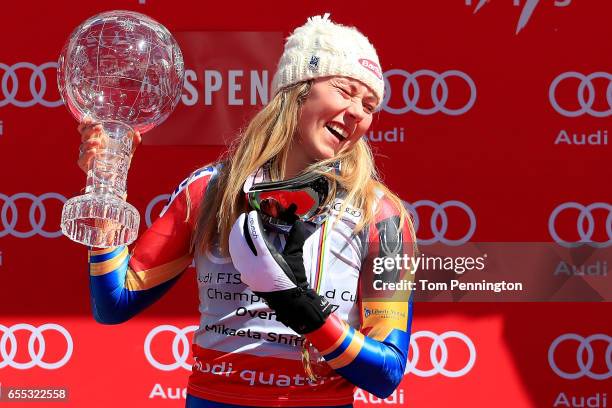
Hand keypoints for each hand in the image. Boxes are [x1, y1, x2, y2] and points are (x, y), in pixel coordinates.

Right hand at [77, 117, 140, 173]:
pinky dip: (86, 155)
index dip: (86, 123)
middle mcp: (91, 146)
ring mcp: (87, 156)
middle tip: (99, 128)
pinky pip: (82, 160)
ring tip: (98, 142)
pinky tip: (93, 152)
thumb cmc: (119, 162)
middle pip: (84, 134)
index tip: (90, 119)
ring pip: (82, 146)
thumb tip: (137, 133)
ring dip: (89, 142)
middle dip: (89, 129)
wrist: (117, 178)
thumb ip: (133, 142)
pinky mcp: (86, 166)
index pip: (87, 128)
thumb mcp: (127, 151)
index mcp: (98, 138)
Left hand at [229, 211, 331, 333]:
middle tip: (242, 218)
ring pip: (234, 251)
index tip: (252, 214)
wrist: (289, 300)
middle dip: (239, 227)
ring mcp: (247, 273)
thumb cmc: (294, 278)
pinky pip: (236, 259)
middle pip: (239, 242)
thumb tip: (298, 222)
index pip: (254, 236)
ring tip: (239, 227)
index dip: (252, 223)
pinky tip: (239, 243)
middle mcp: (253, 266)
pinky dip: (235, 248)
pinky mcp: (246, 277)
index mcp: (266, 259)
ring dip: (235, 237)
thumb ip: (295, 238)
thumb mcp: (296, 257)